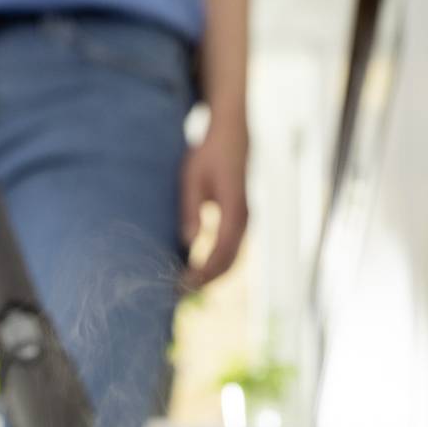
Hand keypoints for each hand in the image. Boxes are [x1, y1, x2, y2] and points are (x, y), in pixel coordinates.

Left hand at [181, 119, 249, 289]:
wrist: (233, 136)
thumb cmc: (210, 154)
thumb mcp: (193, 178)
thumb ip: (191, 210)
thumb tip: (189, 242)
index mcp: (234, 208)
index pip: (221, 250)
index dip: (204, 270)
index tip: (183, 282)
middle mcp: (245, 219)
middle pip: (229, 261)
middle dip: (207, 280)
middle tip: (181, 290)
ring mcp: (246, 222)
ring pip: (233, 259)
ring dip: (212, 276)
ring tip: (188, 285)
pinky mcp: (241, 222)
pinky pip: (232, 251)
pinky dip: (217, 265)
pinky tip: (199, 270)